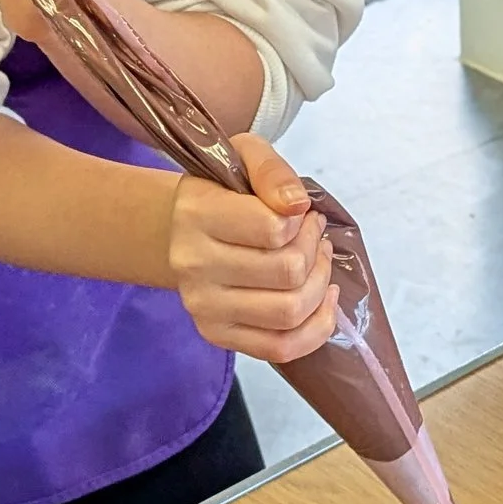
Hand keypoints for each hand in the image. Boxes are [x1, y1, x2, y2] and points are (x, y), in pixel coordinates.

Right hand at [166, 132, 337, 363]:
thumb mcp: (245, 156)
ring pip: (289, 311)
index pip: (274, 229)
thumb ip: (272, 170)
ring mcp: (203, 306)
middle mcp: (193, 265)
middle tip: (314, 235)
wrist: (181, 230)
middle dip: (316, 251)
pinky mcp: (216, 335)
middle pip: (288, 272)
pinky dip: (316, 328)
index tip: (300, 213)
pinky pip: (281, 348)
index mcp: (197, 214)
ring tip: (318, 263)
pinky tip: (322, 299)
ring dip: (320, 285)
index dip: (302, 221)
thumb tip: (297, 206)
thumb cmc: (222, 191)